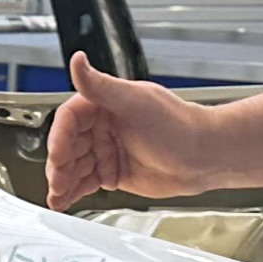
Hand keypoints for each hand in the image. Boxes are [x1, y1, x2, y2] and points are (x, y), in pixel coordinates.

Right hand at [43, 54, 262, 208]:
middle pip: (68, 145)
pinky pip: (86, 182)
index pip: (70, 118)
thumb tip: (77, 60)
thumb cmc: (179, 125)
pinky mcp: (112, 173)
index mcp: (104, 104)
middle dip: (60, 165)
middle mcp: (102, 126)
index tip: (58, 156)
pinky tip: (64, 201)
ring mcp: (106, 150)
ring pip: (74, 167)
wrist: (205, 157)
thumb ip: (102, 86)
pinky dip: (73, 192)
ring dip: (63, 182)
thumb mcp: (136, 103)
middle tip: (57, 182)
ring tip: (58, 197)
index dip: (60, 137)